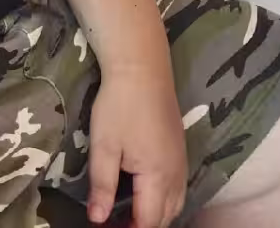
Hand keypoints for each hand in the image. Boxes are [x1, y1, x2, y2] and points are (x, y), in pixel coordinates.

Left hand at [88, 64, 186, 227]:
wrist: (142, 67)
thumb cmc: (120, 105)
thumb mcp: (104, 145)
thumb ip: (102, 185)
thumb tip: (98, 219)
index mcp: (158, 178)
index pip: (148, 222)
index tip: (107, 227)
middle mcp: (176, 175)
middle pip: (165, 217)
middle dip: (143, 225)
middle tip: (116, 223)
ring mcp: (181, 161)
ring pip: (175, 203)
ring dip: (155, 214)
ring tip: (130, 213)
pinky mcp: (180, 148)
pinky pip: (177, 187)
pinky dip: (163, 199)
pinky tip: (146, 192)